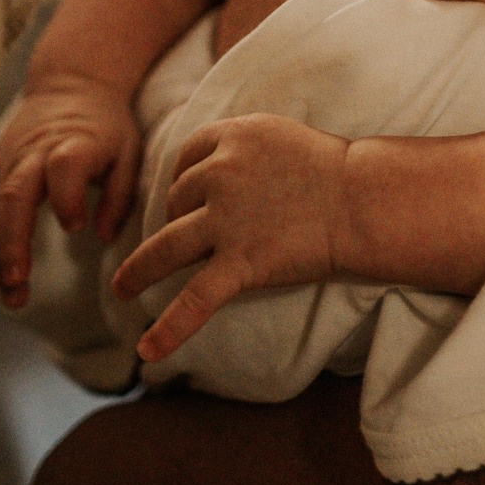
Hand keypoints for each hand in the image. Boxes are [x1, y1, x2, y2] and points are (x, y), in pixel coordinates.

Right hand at [0, 75, 142, 309]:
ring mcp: (7, 161)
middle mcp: (33, 152)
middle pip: (16, 195)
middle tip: (19, 282)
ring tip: (10, 295)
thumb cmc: (106, 125)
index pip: (63, 167)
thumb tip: (103, 236)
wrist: (71, 83)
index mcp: (73, 142)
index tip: (75, 226)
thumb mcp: (128, 150)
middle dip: (13, 242)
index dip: (66, 196)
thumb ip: (119, 193)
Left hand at [111, 113, 351, 363]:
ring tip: (122, 289)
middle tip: (187, 237)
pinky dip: (169, 328)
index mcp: (231, 138)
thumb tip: (211, 166)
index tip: (184, 195)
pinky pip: (195, 299)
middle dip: (177, 218)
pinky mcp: (241, 262)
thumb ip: (241, 146)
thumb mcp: (277, 134)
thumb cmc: (330, 168)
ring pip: (166, 246)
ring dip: (139, 270)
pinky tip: (147, 350)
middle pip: (177, 199)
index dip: (183, 176)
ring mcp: (227, 221)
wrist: (361, 199)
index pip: (186, 156)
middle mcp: (220, 174)